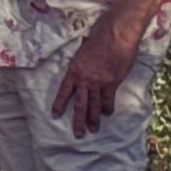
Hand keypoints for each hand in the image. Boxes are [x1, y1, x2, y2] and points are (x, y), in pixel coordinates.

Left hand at [52, 20, 139, 137]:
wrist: (115, 36)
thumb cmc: (98, 39)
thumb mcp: (81, 51)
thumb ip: (80, 64)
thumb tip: (80, 70)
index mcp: (74, 71)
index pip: (64, 91)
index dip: (60, 104)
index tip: (55, 115)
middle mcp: (84, 79)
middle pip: (80, 104)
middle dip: (78, 120)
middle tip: (77, 134)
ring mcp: (99, 82)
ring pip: (94, 105)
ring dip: (93, 119)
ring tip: (93, 130)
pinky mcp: (112, 82)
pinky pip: (108, 99)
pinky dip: (108, 107)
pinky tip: (107, 114)